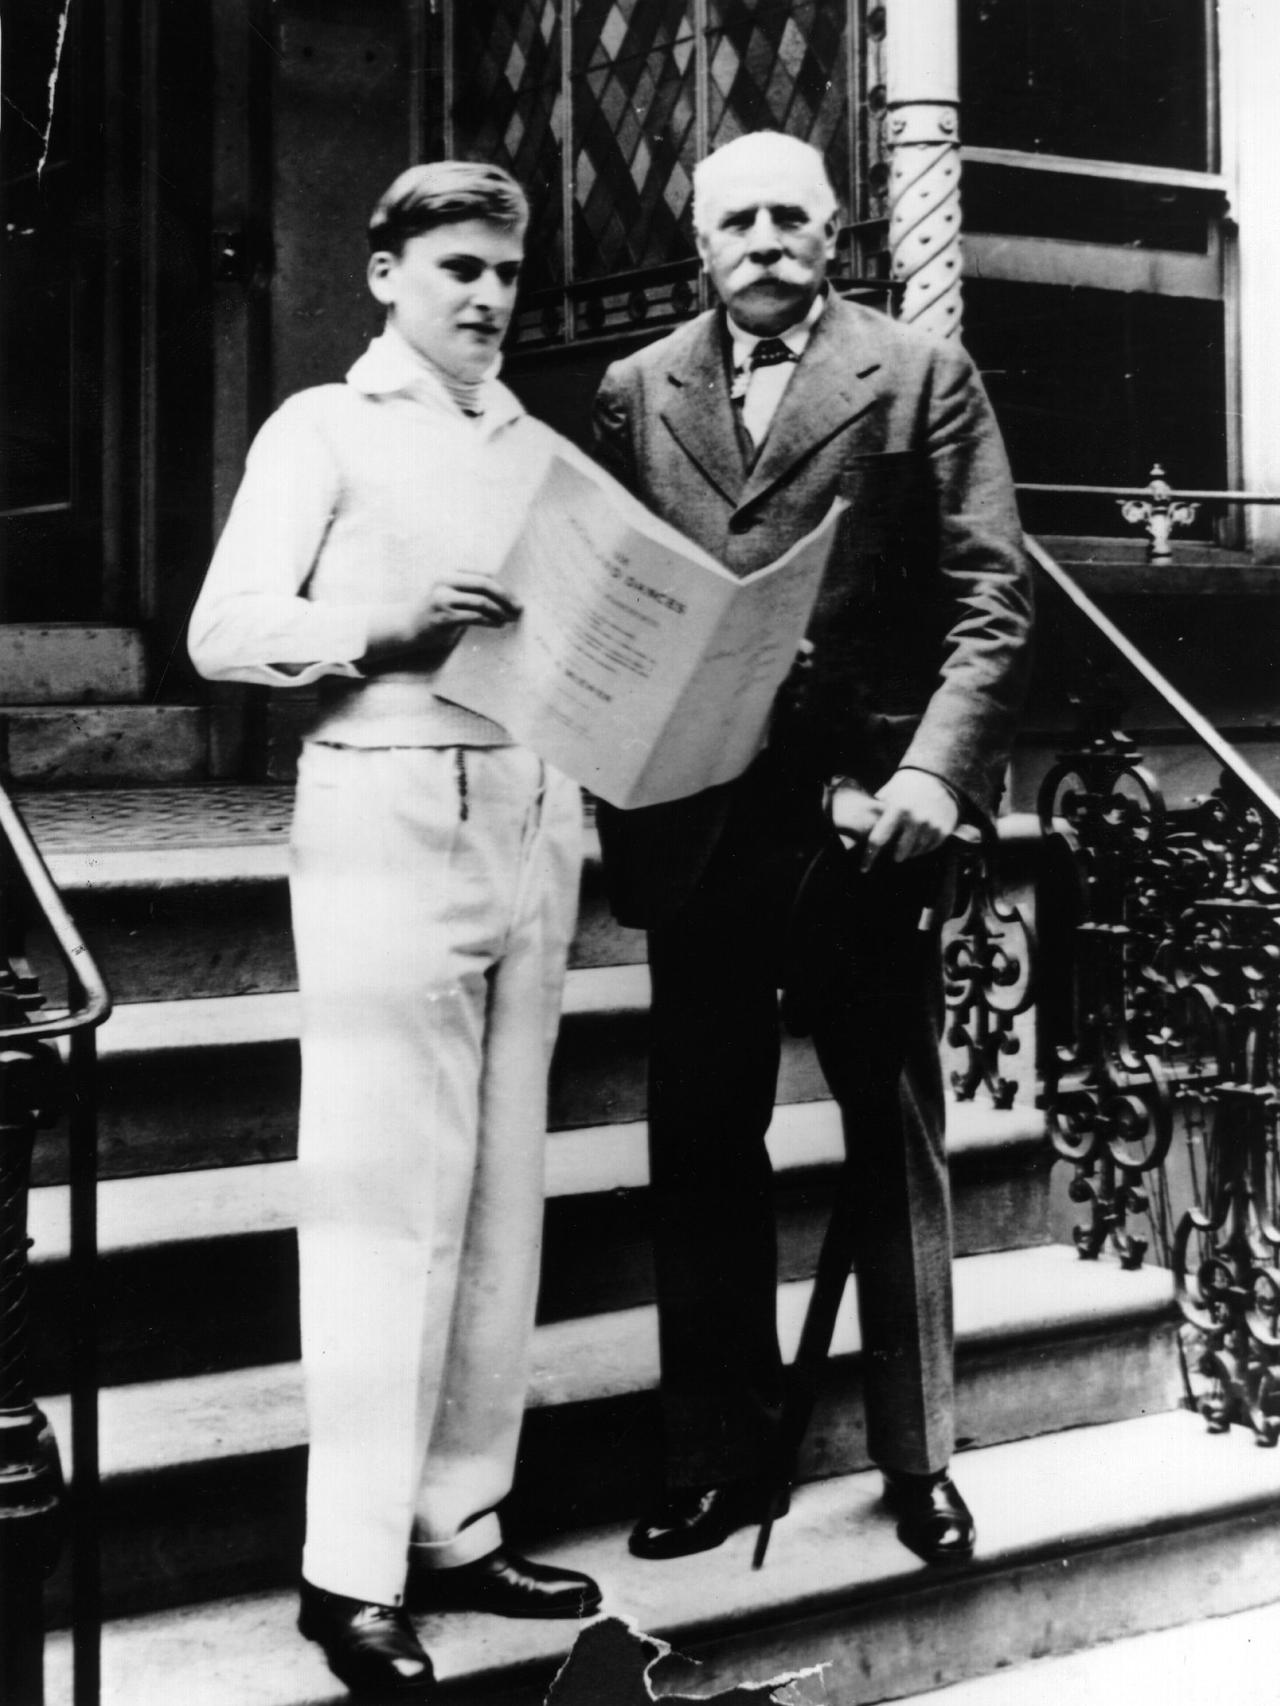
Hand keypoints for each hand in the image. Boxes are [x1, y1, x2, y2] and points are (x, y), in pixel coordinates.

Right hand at [364, 573, 521, 664]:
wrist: (407, 626)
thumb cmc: (433, 610)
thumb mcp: (448, 591)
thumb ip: (468, 587)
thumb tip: (501, 590)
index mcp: (448, 572)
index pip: (482, 574)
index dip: (501, 586)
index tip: (514, 597)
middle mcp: (444, 581)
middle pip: (484, 584)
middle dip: (505, 596)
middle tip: (519, 607)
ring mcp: (443, 599)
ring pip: (481, 602)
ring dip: (500, 611)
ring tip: (510, 618)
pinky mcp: (444, 617)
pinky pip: (474, 617)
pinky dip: (490, 621)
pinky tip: (498, 624)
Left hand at [860, 770, 958, 870]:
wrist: (938, 778)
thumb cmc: (906, 787)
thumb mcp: (888, 793)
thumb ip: (875, 811)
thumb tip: (858, 828)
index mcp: (897, 809)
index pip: (879, 839)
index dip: (870, 857)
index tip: (864, 868)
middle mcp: (915, 819)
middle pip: (899, 853)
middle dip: (894, 855)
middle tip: (892, 853)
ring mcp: (931, 825)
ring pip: (915, 853)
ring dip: (908, 852)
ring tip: (907, 842)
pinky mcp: (943, 830)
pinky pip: (929, 849)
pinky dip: (922, 848)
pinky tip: (919, 839)